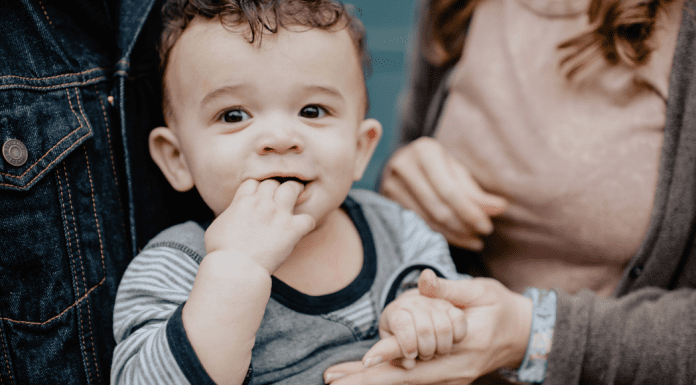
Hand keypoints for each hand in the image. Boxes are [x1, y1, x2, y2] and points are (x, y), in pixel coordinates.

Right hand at [204, 179, 315, 273]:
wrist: (234, 267)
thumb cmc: (221, 252)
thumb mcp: (216, 227)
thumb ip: (228, 216)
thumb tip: (230, 216)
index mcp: (242, 201)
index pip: (254, 181)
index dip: (258, 187)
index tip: (260, 196)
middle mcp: (261, 203)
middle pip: (273, 182)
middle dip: (277, 187)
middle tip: (280, 196)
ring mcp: (278, 214)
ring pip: (292, 189)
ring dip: (296, 192)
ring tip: (297, 198)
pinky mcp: (291, 229)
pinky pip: (308, 219)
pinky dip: (307, 223)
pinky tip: (303, 228)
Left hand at [323, 270, 531, 384]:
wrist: (523, 336)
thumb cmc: (501, 308)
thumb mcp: (481, 291)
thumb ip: (450, 289)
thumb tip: (424, 279)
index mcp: (466, 342)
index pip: (423, 351)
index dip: (394, 354)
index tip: (367, 357)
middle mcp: (455, 368)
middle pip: (405, 379)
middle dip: (367, 380)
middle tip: (332, 379)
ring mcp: (451, 377)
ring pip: (405, 383)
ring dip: (370, 382)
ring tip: (337, 379)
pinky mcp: (447, 378)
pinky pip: (412, 381)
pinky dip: (386, 380)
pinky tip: (362, 377)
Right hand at [380, 137, 506, 249]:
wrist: (403, 161)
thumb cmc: (437, 165)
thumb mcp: (456, 170)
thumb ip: (476, 191)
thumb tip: (499, 208)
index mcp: (425, 151)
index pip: (449, 190)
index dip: (469, 211)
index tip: (487, 226)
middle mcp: (403, 165)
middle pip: (438, 207)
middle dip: (464, 225)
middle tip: (482, 234)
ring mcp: (390, 185)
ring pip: (428, 219)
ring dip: (455, 234)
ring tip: (474, 240)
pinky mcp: (386, 201)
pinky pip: (418, 225)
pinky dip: (441, 235)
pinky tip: (458, 239)